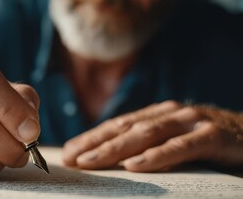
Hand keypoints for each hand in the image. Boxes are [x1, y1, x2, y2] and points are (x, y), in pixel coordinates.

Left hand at [63, 101, 242, 171]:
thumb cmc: (212, 143)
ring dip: (115, 148)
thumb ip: (152, 145)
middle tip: (70, 158)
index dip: (92, 137)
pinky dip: (156, 156)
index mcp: (159, 115)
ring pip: (146, 134)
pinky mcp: (213, 136)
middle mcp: (171, 114)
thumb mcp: (177, 142)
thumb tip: (117, 161)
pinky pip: (180, 147)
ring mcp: (191, 122)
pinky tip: (134, 166)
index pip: (118, 126)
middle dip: (95, 143)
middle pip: (125, 128)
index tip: (69, 152)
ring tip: (91, 161)